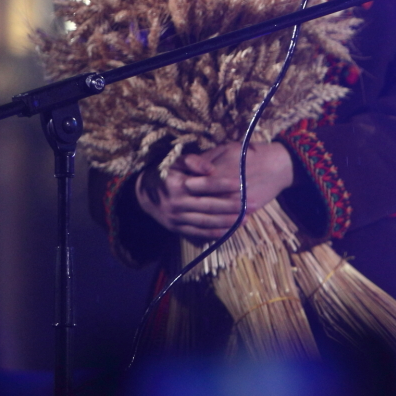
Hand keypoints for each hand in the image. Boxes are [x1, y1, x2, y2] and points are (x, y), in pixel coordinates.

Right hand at [136, 141, 295, 239]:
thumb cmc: (165, 173)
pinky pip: (197, 233)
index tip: (241, 184)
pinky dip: (214, 234)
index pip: (204, 185)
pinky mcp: (176, 229)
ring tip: (246, 219)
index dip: (223, 184)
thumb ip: (193, 161)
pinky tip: (229, 231)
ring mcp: (176, 218)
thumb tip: (211, 168)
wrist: (142, 195)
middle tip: (253, 204)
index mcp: (176, 184)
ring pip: (206, 221)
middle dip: (233, 206)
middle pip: (209, 205)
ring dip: (227, 222)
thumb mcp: (175, 162)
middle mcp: (176, 203)